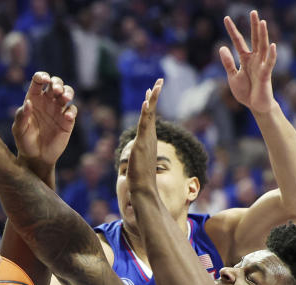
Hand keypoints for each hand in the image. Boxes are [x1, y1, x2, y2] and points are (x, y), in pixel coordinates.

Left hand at [12, 72, 76, 173]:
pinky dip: (72, 111)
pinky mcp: (67, 121)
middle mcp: (47, 101)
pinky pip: (73, 110)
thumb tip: (28, 103)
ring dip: (68, 92)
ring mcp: (58, 110)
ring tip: (65, 98)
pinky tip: (68, 117)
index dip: (42, 76)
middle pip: (56, 83)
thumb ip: (21, 116)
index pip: (39, 81)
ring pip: (67, 93)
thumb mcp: (19, 129)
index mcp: (34, 98)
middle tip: (56, 91)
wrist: (36, 157)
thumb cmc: (24, 141)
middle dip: (57, 83)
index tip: (44, 80)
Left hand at [127, 79, 163, 194]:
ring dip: (152, 99)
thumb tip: (137, 164)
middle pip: (151, 112)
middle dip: (154, 96)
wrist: (143, 191)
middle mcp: (149, 138)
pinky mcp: (142, 144)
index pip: (149, 119)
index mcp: (148, 141)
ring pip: (150, 116)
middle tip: (159, 81)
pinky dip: (146, 112)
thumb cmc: (141, 183)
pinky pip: (144, 124)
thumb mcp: (137, 166)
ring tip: (156, 85)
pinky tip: (146, 101)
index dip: (150, 105)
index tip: (150, 92)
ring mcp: (147, 141)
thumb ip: (138, 160)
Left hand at [219, 10, 277, 114]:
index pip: (238, 41)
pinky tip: (272, 45)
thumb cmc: (246, 92)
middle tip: (253, 11)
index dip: (232, 30)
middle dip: (254, 26)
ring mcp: (261, 66)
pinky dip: (271, 55)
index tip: (226, 18)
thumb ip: (228, 63)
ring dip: (263, 35)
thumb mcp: (233, 76)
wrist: (255, 106)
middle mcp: (255, 59)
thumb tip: (222, 47)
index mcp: (246, 59)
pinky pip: (269, 64)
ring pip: (263, 47)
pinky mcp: (266, 75)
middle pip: (254, 39)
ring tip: (262, 22)